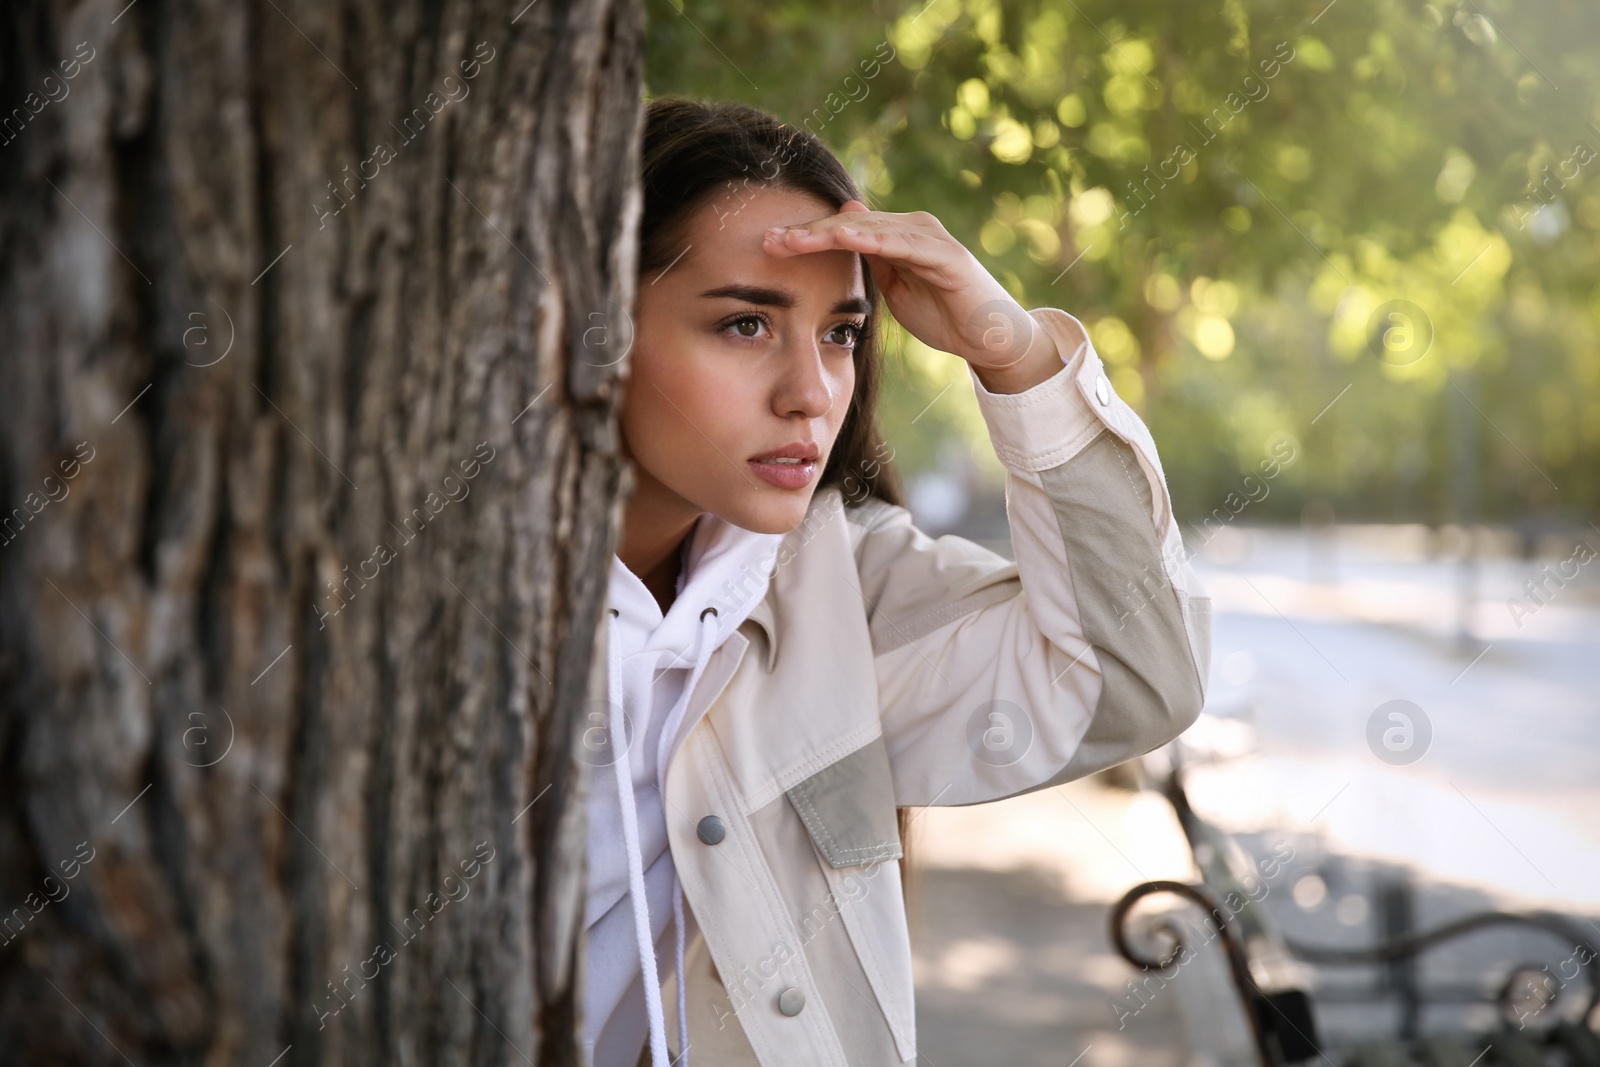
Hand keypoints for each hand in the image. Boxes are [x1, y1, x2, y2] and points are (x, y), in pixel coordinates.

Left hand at [762, 200, 1064, 392]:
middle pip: (848, 224)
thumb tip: (839, 239)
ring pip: (870, 229)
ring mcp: (930, 239)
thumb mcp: (895, 290)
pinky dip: (873, 239)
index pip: (840, 230)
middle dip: (807, 232)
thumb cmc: (944, 315)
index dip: (804, 237)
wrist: (992, 339)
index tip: (766, 246)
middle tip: (768, 239)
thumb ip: (869, 266)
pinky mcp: (947, 257)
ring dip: (828, 234)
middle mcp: (911, 228)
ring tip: (793, 240)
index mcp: (894, 236)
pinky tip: (845, 238)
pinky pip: (904, 244)